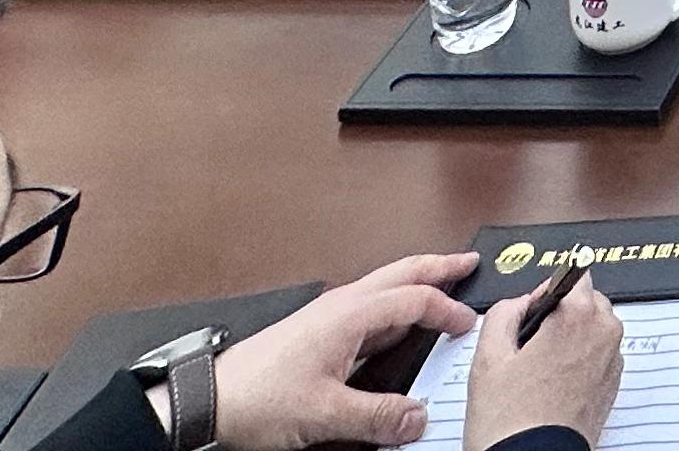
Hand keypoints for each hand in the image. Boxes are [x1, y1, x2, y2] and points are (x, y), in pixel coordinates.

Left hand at [211, 253, 481, 447]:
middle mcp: (340, 307)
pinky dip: (393, 308)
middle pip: (400, 273)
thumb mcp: (324, 413)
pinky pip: (367, 310)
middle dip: (437, 266)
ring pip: (383, 289)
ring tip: (439, 286)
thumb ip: (377, 415)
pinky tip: (395, 327)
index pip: (414, 299)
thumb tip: (417, 417)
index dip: (447, 310)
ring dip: (415, 284)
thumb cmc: (256, 398)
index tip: (468, 325)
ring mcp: (327, 318)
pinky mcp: (317, 333)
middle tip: (467, 262)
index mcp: (348, 314)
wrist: (210, 401)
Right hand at [458, 279, 625, 450]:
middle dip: (560, 316)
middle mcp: (604, 334)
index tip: (530, 312)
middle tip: (527, 347)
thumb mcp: (489, 355)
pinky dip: (578, 362)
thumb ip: (504, 311)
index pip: (573, 275)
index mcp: (579, 316)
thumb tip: (521, 302)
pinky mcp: (612, 386)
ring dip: (569, 340)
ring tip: (536, 372)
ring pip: (591, 330)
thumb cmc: (511, 420)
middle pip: (585, 302)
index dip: (546, 292)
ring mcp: (612, 362)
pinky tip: (550, 385)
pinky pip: (597, 357)